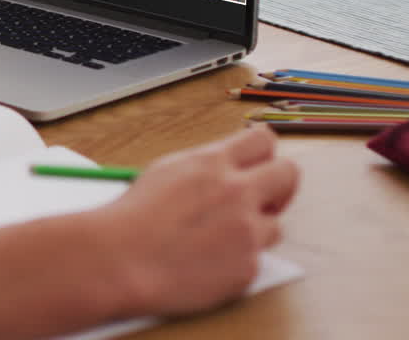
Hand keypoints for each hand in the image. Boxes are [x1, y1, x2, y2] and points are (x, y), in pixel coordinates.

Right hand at [97, 126, 298, 317]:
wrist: (120, 261)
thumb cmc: (133, 218)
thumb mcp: (166, 171)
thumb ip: (206, 166)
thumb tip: (231, 164)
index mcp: (213, 163)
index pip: (264, 140)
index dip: (263, 153)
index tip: (258, 165)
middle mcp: (237, 192)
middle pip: (288, 174)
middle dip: (278, 187)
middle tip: (261, 200)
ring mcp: (246, 231)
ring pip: (275, 224)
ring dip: (254, 230)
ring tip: (216, 239)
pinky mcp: (248, 267)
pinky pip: (256, 259)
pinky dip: (236, 261)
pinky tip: (206, 262)